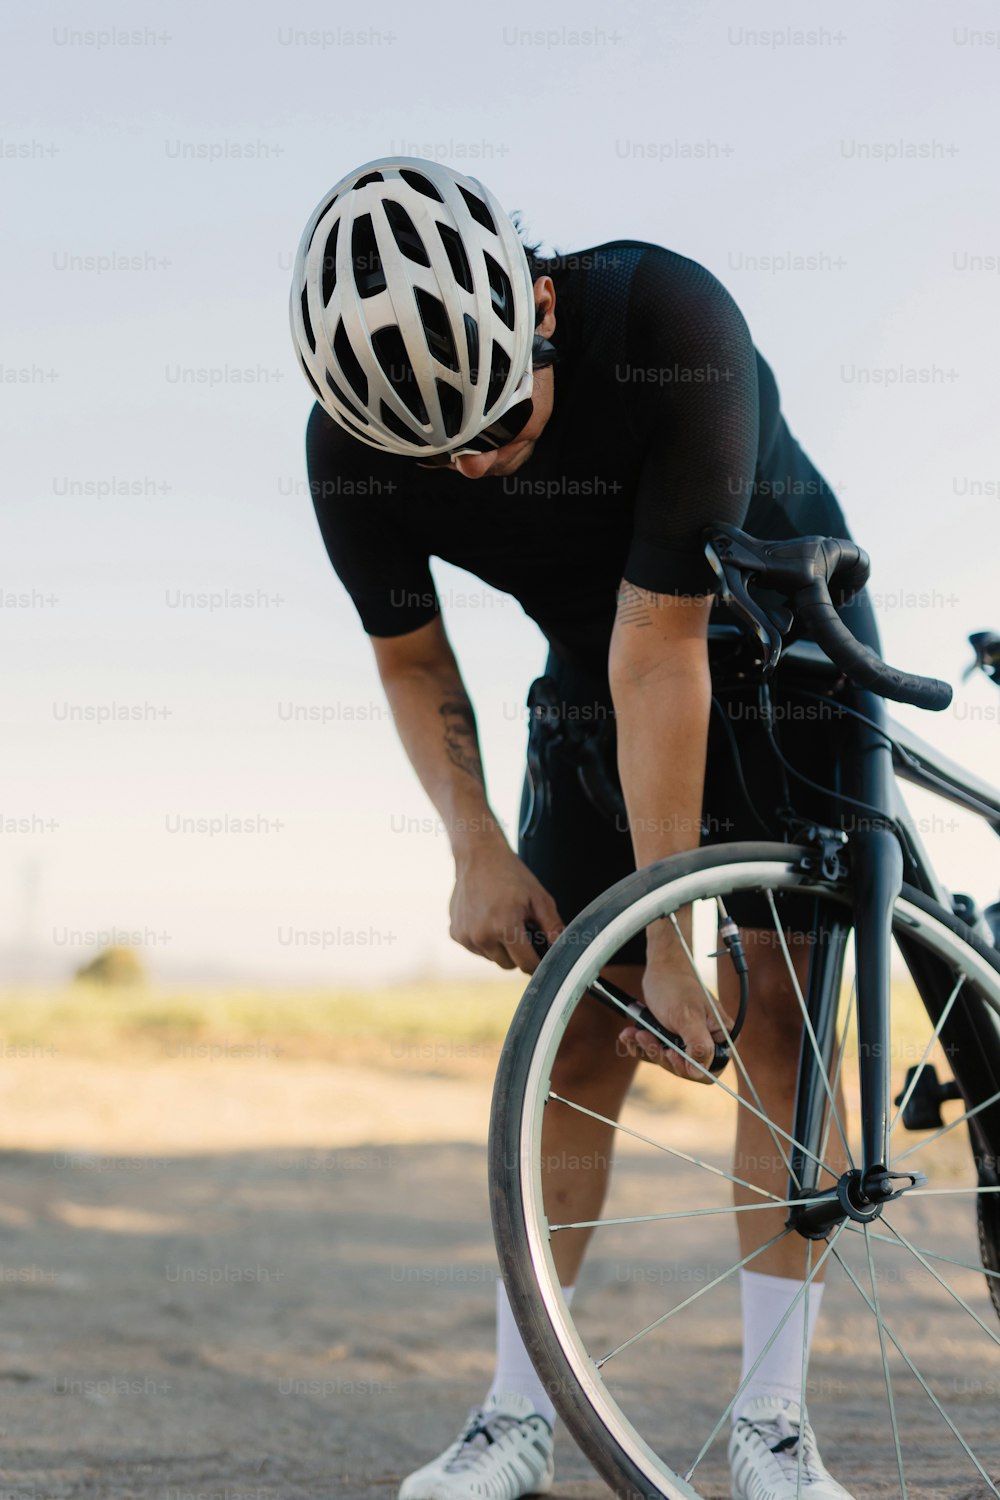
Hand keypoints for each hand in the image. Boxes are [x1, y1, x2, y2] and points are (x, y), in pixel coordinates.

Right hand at [450, 842, 562, 972]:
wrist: (478, 855)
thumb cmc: (510, 874)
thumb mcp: (539, 898)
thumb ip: (553, 927)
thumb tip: (562, 950)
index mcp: (505, 927)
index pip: (526, 964)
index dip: (537, 962)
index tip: (541, 956)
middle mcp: (482, 936)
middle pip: (508, 965)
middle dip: (517, 953)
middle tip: (520, 929)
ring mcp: (466, 936)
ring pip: (491, 958)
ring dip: (499, 947)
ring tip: (502, 920)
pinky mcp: (455, 934)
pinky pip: (476, 949)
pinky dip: (483, 940)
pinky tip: (486, 918)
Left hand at [618, 968, 732, 1084]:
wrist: (660, 965)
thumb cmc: (676, 985)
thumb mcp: (687, 1016)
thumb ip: (698, 1046)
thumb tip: (699, 1073)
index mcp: (720, 1038)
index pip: (708, 1071)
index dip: (687, 1069)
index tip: (669, 1053)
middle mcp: (707, 1041)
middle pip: (683, 1068)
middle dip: (660, 1054)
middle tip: (645, 1036)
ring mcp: (687, 1039)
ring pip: (665, 1060)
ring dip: (646, 1048)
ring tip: (635, 1032)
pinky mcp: (670, 1036)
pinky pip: (654, 1050)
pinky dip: (640, 1044)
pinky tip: (629, 1034)